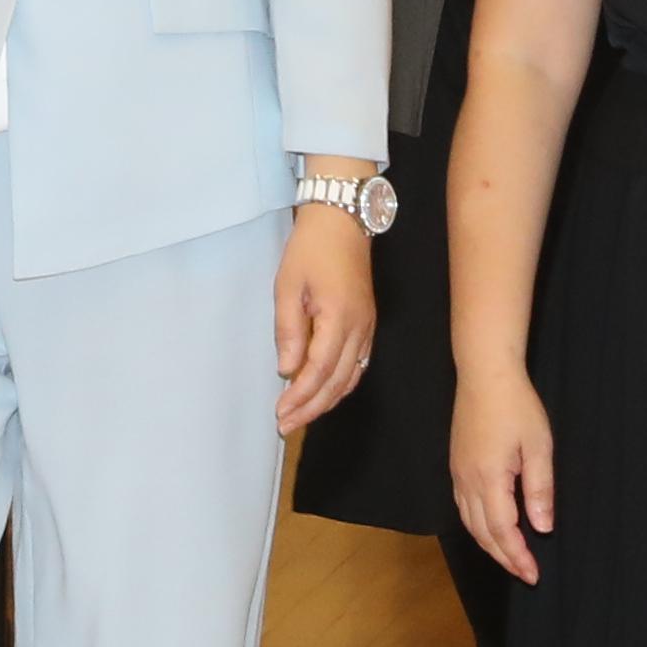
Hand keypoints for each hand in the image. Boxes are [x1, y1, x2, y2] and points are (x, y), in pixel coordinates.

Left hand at [268, 204, 377, 434]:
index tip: (279, 413)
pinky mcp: (367, 323)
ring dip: (326, 400)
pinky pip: (358, 363)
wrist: (342, 220)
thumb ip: (289, 330)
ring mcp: (367, 327)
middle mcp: (359, 328)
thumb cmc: (310, 249)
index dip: (300, 397)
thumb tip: (287, 370)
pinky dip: (340, 384)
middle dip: (311, 408)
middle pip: (337, 381)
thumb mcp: (288, 286)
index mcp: (339, 318)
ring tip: (301, 416)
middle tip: (286, 426)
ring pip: (351, 377)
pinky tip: (324, 393)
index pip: (319, 371)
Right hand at [450, 368, 556, 583]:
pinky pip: (463, 508)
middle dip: (504, 557)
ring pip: (469, 523)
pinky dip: (477, 527)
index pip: (502, 530)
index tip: (533, 574)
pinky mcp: (456, 466)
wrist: (485, 375)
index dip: (517, 556)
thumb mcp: (538, 446)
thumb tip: (542, 527)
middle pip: (482, 533)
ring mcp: (458, 474)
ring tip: (510, 558)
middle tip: (525, 574)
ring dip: (489, 545)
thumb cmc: (516, 406)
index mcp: (489, 478)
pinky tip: (489, 529)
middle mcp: (467, 481)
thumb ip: (539, 489)